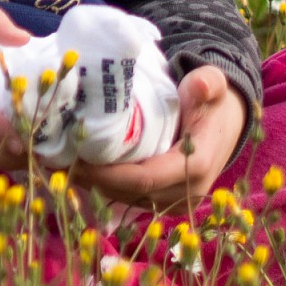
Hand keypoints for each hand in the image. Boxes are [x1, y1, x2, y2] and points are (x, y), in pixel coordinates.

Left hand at [68, 67, 245, 211]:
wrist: (227, 122)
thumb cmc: (214, 102)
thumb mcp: (213, 86)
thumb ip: (207, 83)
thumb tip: (200, 85)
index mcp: (196, 166)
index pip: (144, 178)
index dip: (107, 174)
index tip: (75, 161)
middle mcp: (188, 191)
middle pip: (130, 193)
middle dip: (93, 181)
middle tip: (57, 162)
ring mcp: (178, 200)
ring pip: (128, 201)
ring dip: (96, 187)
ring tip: (62, 167)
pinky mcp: (168, 201)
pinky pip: (133, 200)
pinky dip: (107, 189)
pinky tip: (82, 174)